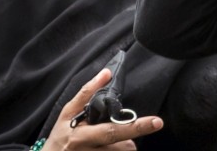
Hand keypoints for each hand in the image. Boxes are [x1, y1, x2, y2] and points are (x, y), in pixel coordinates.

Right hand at [42, 69, 162, 150]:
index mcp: (82, 136)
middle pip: (125, 147)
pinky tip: (105, 149)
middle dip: (130, 140)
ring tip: (107, 144)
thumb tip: (106, 72)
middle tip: (121, 135)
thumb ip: (86, 92)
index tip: (157, 122)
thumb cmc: (59, 137)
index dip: (137, 127)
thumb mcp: (67, 113)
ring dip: (122, 148)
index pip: (114, 131)